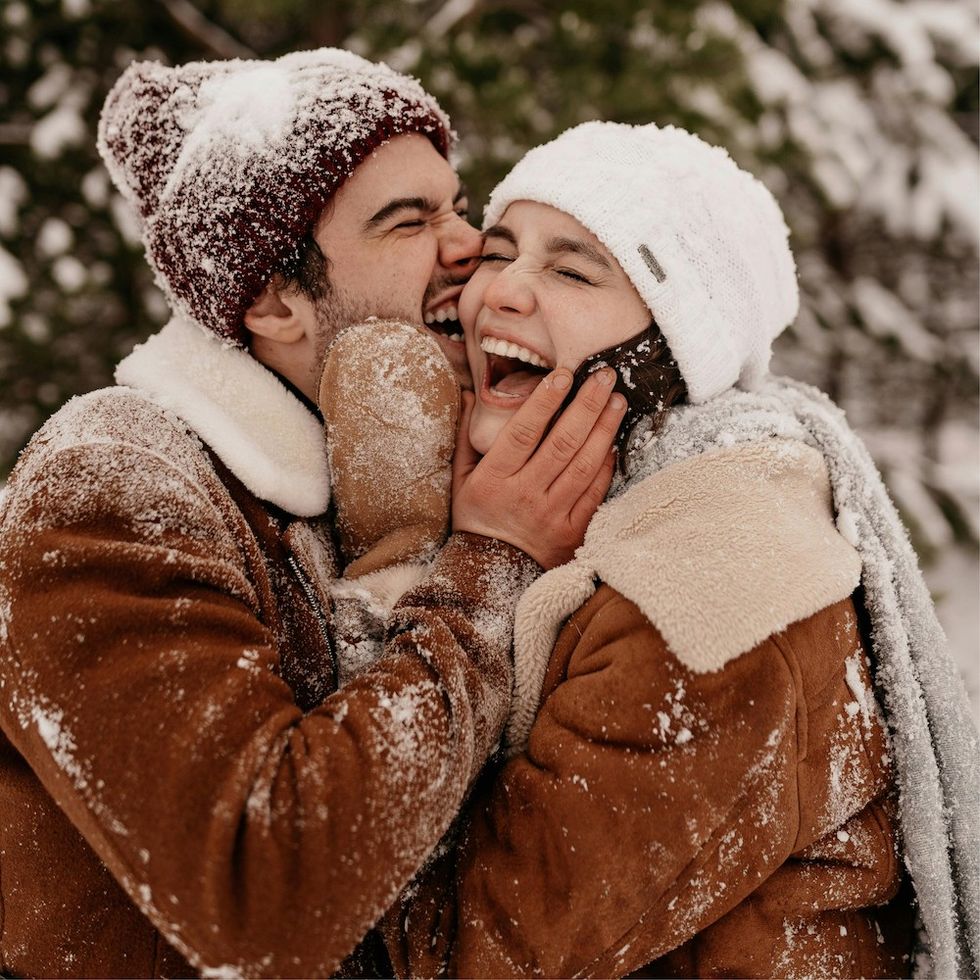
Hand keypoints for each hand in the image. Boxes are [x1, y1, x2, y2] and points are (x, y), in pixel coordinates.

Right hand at [451, 368, 626, 568]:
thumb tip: (469, 393)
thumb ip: (467, 437)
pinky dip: (607, 465)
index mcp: (495, 479)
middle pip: (562, 442)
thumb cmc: (476, 520)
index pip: (524, 432)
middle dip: (587, 405)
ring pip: (584, 464)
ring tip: (618, 402)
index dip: (545, 401)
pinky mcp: (574, 531)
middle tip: (605, 377)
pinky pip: (595, 493)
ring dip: (605, 429)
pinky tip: (614, 442)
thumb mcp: (461, 479)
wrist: (492, 574)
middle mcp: (526, 494)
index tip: (564, 375)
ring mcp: (552, 514)